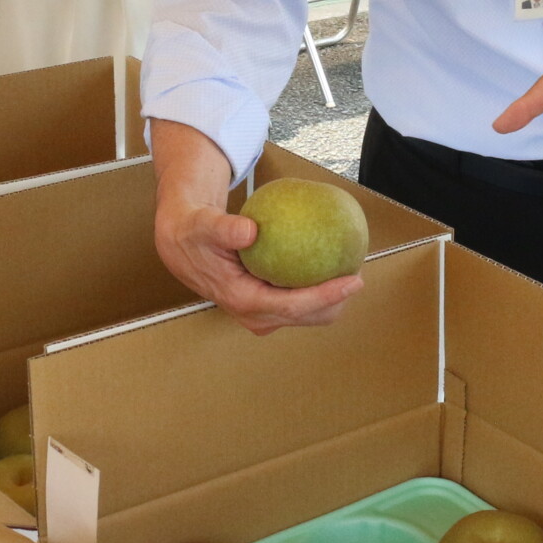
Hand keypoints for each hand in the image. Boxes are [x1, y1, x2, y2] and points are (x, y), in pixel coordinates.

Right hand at [151, 121, 361, 335]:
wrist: (182, 244)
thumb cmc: (195, 233)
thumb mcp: (204, 225)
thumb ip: (225, 229)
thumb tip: (251, 231)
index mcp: (244, 300)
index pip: (294, 306)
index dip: (327, 296)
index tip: (353, 280)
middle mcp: (254, 314)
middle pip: (308, 317)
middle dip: (337, 303)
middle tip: (360, 274)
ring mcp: (260, 313)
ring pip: (306, 315)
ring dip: (330, 300)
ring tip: (351, 271)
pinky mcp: (264, 305)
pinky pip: (298, 302)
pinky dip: (317, 290)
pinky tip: (330, 266)